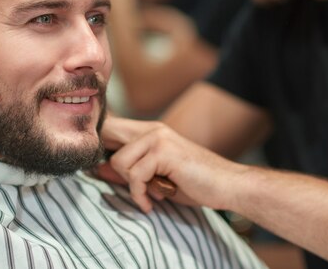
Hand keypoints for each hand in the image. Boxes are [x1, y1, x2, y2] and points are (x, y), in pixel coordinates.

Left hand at [99, 117, 246, 212]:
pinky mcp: (163, 152)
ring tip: (152, 194)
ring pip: (119, 162)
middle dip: (110, 163)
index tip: (100, 165)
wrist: (228, 185)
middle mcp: (153, 129)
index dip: (99, 142)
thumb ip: (130, 170)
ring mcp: (158, 138)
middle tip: (130, 185)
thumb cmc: (195, 183)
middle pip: (108, 135)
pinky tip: (153, 202)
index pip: (112, 126)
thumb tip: (100, 168)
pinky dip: (141, 195)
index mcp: (151, 131)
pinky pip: (135, 176)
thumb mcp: (157, 177)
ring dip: (132, 185)